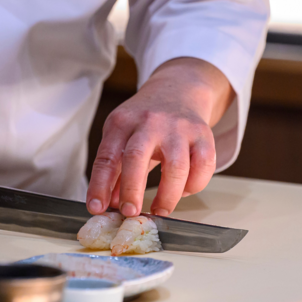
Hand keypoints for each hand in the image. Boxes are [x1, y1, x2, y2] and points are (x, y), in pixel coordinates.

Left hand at [87, 57, 234, 216]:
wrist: (179, 88)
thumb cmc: (148, 119)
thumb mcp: (123, 135)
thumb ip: (116, 169)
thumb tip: (108, 204)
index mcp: (123, 122)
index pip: (107, 157)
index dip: (100, 185)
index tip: (97, 208)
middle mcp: (150, 122)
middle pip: (137, 157)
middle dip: (132, 190)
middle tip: (130, 213)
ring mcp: (179, 128)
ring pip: (176, 166)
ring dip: (168, 195)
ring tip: (160, 210)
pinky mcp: (203, 134)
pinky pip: (203, 166)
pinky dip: (194, 185)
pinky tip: (184, 191)